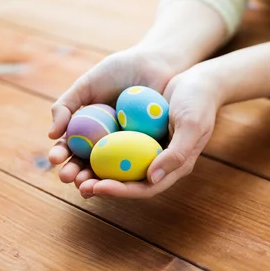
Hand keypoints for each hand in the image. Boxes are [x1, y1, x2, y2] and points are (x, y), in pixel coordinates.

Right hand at [48, 47, 176, 191]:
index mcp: (89, 129)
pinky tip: (116, 181)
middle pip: (87, 164)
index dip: (62, 155)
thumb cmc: (120, 70)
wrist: (155, 63)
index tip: (55, 160)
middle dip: (75, 174)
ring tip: (86, 186)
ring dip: (96, 181)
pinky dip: (125, 176)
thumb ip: (66, 105)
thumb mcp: (87, 84)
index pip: (71, 148)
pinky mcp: (149, 150)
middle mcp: (107, 142)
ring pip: (109, 171)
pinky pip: (136, 166)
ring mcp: (128, 148)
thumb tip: (51, 135)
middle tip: (69, 178)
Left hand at [78, 64, 223, 198]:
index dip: (120, 191)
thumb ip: (176, 154)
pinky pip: (114, 144)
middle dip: (101, 185)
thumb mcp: (191, 126)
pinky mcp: (137, 133)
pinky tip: (79, 144)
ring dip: (94, 170)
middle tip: (78, 184)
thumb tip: (152, 178)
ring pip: (117, 165)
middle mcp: (157, 161)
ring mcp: (146, 147)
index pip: (145, 187)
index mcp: (173, 166)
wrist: (198, 79)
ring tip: (71, 170)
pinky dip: (98, 147)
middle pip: (127, 181)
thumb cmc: (198, 102)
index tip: (98, 188)